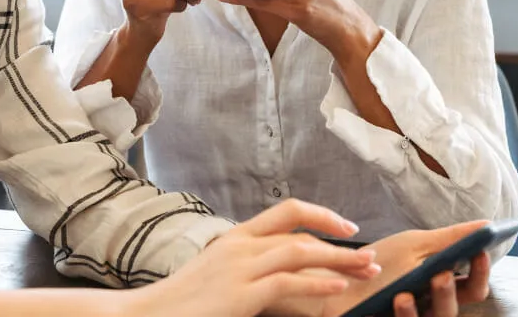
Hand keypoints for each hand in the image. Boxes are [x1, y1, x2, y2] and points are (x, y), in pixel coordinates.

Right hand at [127, 199, 381, 316]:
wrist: (146, 315)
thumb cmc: (182, 302)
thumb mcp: (218, 276)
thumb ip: (247, 268)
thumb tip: (277, 274)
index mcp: (235, 237)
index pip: (287, 210)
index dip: (323, 215)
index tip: (348, 228)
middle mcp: (240, 245)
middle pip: (302, 230)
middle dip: (342, 243)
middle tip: (372, 257)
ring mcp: (239, 268)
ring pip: (301, 252)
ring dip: (340, 260)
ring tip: (366, 271)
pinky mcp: (241, 294)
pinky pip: (288, 282)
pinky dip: (319, 284)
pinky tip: (339, 289)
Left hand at [312, 221, 493, 316]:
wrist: (335, 275)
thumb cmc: (377, 262)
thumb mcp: (413, 245)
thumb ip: (449, 239)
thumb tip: (487, 223)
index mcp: (442, 286)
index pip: (473, 288)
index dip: (481, 273)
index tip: (480, 251)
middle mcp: (430, 307)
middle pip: (453, 310)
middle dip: (449, 294)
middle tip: (440, 273)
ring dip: (418, 310)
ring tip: (404, 294)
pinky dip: (402, 316)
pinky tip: (393, 301)